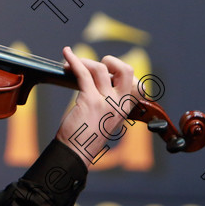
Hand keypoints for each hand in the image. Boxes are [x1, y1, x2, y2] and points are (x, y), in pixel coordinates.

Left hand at [55, 47, 136, 167]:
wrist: (77, 151)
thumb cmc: (87, 135)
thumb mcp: (106, 119)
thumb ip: (109, 103)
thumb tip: (100, 82)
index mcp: (126, 108)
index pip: (138, 83)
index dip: (123, 73)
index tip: (108, 71)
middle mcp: (120, 104)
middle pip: (126, 70)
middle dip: (111, 61)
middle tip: (96, 64)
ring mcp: (106, 102)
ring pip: (100, 69)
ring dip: (84, 61)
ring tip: (71, 63)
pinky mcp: (90, 101)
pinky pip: (83, 74)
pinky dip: (73, 60)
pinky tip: (67, 54)